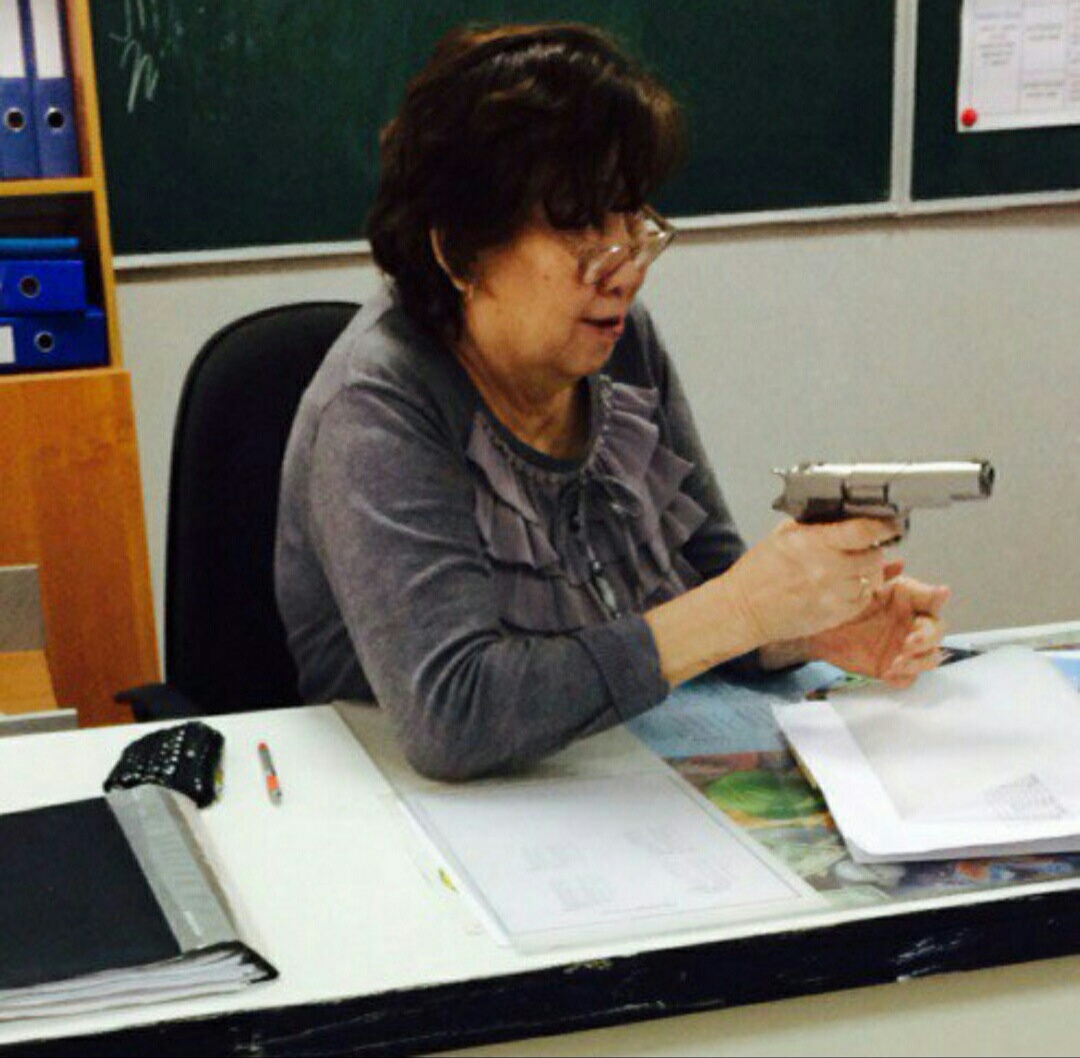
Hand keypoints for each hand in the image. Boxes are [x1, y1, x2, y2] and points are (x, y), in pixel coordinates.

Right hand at [723, 518, 898, 645]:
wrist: (744, 610)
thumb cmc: (757, 573)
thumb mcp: (782, 536)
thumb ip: (814, 527)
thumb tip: (840, 518)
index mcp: (813, 544)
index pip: (863, 531)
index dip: (882, 526)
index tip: (887, 524)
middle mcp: (827, 569)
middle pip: (874, 555)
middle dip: (871, 549)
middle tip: (861, 548)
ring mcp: (833, 595)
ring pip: (872, 578)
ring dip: (865, 571)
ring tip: (847, 569)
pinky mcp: (835, 615)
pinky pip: (863, 599)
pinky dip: (859, 591)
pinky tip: (843, 586)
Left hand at [806, 561, 949, 686]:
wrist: (817, 629)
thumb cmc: (842, 602)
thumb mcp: (858, 586)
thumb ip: (879, 574)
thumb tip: (899, 562)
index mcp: (908, 600)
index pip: (931, 598)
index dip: (937, 596)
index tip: (941, 592)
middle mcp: (913, 623)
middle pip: (937, 631)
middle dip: (927, 638)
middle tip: (909, 643)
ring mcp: (905, 647)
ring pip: (929, 657)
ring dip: (917, 662)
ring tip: (895, 663)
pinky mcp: (894, 668)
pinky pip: (908, 678)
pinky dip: (902, 677)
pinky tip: (888, 674)